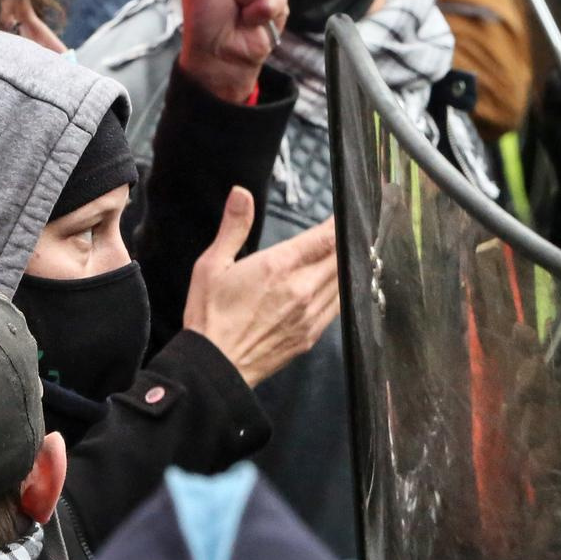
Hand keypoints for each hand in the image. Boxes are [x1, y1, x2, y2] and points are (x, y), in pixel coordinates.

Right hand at [182, 188, 340, 387]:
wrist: (214, 366)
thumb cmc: (209, 315)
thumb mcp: (211, 265)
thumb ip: (233, 227)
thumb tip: (241, 193)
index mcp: (278, 266)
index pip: (324, 237)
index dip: (338, 222)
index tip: (346, 212)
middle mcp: (301, 289)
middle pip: (340, 258)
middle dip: (347, 242)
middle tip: (351, 230)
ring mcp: (310, 314)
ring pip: (343, 282)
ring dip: (347, 265)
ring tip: (350, 252)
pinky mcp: (310, 335)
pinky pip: (337, 307)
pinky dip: (342, 291)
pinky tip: (338, 285)